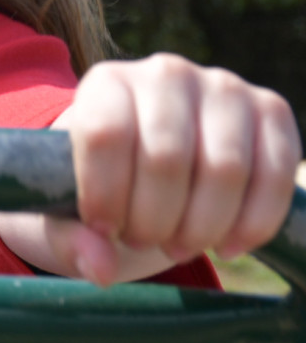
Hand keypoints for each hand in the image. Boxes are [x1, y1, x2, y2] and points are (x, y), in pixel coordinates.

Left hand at [0, 54, 299, 284]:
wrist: (153, 161)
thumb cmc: (103, 185)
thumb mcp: (67, 211)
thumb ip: (69, 239)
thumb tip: (99, 269)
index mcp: (105, 84)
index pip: (106, 133)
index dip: (104, 193)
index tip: (103, 228)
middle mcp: (165, 74)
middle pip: (166, 157)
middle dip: (153, 219)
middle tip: (142, 242)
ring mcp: (223, 88)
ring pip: (225, 169)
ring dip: (201, 226)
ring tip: (177, 246)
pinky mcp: (271, 111)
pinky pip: (274, 175)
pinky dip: (253, 223)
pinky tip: (227, 246)